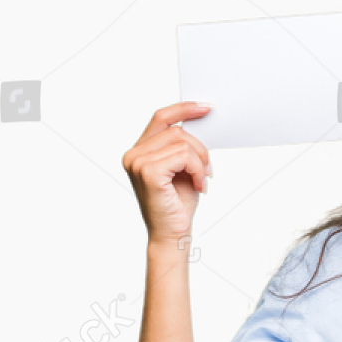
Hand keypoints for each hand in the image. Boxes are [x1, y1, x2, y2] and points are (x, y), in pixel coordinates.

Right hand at [121, 102, 212, 244]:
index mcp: (140, 151)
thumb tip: (200, 124)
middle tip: (208, 171)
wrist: (172, 234)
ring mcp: (138, 163)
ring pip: (182, 143)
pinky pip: (183, 156)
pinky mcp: (148, 172)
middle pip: (177, 131)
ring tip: (202, 181)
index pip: (161, 118)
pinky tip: (199, 186)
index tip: (206, 107)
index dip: (184, 109)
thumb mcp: (183, 169)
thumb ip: (183, 147)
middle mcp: (134, 154)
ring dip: (200, 162)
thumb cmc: (177, 204)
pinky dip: (197, 170)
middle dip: (200, 150)